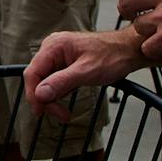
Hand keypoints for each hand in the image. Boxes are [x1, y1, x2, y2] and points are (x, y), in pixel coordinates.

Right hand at [23, 30, 147, 119]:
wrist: (128, 50)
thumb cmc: (112, 56)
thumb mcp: (87, 72)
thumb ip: (62, 82)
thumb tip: (40, 94)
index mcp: (54, 46)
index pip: (33, 72)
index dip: (33, 94)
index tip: (41, 112)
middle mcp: (52, 48)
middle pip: (37, 78)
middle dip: (45, 98)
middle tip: (60, 115)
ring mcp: (58, 55)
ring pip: (45, 81)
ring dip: (52, 97)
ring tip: (65, 112)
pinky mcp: (64, 62)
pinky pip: (54, 79)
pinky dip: (59, 92)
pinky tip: (68, 97)